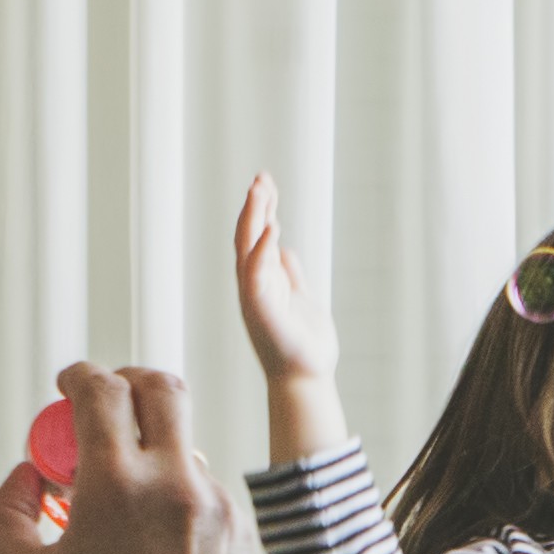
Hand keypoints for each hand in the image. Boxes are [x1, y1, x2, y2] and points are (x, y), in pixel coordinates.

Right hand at [0, 362, 265, 553]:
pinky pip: (203, 487)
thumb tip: (23, 477)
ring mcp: (215, 505)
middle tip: (103, 404)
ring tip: (117, 492)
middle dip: (127, 383)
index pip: (101, 390)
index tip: (66, 386)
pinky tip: (150, 536)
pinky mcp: (239, 532)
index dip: (78, 377)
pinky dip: (174, 489)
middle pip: (160, 388)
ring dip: (150, 444)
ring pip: (184, 441)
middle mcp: (174, 483)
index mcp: (117, 485)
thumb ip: (4, 516)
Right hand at [230, 172, 335, 388]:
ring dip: (253, 219)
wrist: (305, 377)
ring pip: (248, 249)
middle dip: (254, 205)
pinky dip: (262, 252)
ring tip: (260, 189)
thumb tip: (285, 250)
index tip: (267, 182)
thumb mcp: (301, 298)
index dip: (262, 209)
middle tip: (261, 176)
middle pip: (248, 236)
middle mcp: (255, 285)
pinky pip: (257, 276)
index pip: (258, 236)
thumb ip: (291, 274)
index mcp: (264, 280)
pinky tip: (272, 228)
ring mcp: (255, 296)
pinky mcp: (261, 310)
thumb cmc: (303, 344)